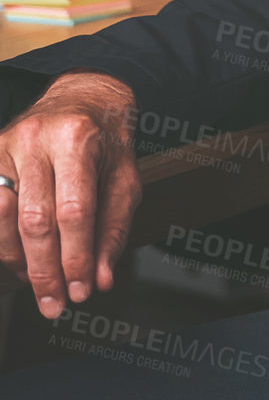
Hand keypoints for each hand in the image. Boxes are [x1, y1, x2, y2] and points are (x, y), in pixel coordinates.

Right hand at [0, 72, 140, 318]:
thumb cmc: (106, 140)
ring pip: (5, 218)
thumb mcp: (125, 178)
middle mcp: (38, 138)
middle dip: (46, 270)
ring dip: (20, 261)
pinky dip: (2, 241)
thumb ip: (114, 228)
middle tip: (55, 303)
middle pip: (36, 220)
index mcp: (78, 138)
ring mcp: (8, 145)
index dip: (77, 258)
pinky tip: (18, 261)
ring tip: (39, 285)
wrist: (83, 96)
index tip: (82, 290)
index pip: (75, 212)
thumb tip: (102, 278)